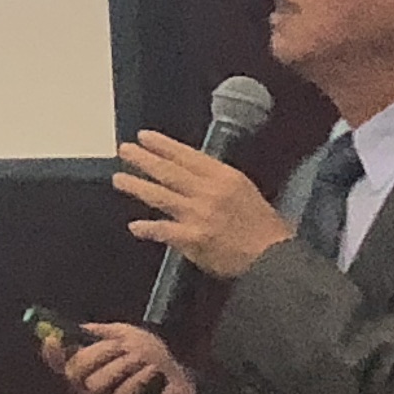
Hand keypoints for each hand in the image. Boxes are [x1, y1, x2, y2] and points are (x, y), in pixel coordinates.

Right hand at [50, 320, 195, 393]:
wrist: (183, 383)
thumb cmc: (153, 361)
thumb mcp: (128, 336)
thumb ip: (104, 333)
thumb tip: (79, 329)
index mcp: (90, 370)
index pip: (61, 364)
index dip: (52, 354)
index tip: (53, 339)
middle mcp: (91, 391)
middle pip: (76, 373)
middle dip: (99, 353)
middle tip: (120, 346)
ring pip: (97, 383)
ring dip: (124, 365)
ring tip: (143, 362)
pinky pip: (123, 393)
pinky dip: (140, 376)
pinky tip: (153, 373)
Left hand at [116, 129, 292, 282]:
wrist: (274, 256)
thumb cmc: (263, 226)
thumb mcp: (243, 190)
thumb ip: (215, 181)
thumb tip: (189, 172)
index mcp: (224, 177)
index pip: (187, 155)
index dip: (163, 145)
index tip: (144, 137)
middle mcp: (209, 192)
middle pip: (170, 172)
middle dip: (144, 159)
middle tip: (125, 150)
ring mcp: (200, 215)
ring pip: (162, 196)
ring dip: (137, 186)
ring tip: (119, 179)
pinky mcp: (195, 238)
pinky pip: (165, 231)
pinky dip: (148, 228)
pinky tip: (135, 226)